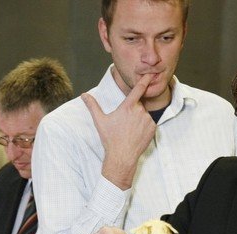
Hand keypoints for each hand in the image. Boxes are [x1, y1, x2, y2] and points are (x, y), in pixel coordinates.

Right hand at [82, 73, 156, 189]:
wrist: (122, 157)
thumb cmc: (110, 139)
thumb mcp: (100, 121)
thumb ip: (93, 106)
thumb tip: (83, 95)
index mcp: (127, 107)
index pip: (138, 89)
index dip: (145, 80)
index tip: (150, 73)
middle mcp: (139, 111)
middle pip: (138, 105)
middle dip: (133, 110)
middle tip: (124, 124)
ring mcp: (147, 120)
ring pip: (144, 114)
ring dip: (139, 119)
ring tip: (130, 131)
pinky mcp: (153, 128)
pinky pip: (150, 123)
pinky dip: (145, 126)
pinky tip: (136, 134)